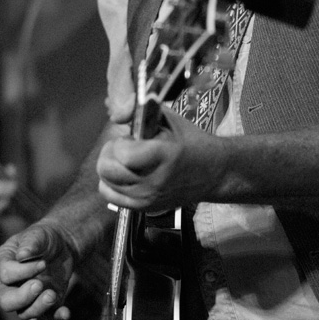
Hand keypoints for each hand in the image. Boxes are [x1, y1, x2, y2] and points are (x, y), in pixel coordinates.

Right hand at [0, 223, 75, 319]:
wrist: (60, 244)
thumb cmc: (43, 237)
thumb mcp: (38, 234)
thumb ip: (30, 243)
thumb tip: (22, 255)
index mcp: (4, 264)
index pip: (6, 275)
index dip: (23, 272)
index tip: (43, 263)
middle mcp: (11, 285)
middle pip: (7, 302)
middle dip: (23, 297)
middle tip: (39, 285)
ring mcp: (28, 296)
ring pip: (25, 312)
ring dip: (38, 307)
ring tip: (52, 295)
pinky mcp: (45, 302)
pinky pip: (48, 315)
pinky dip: (57, 315)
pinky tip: (66, 313)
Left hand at [96, 106, 223, 211]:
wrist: (213, 172)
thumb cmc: (191, 142)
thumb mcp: (169, 119)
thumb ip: (139, 111)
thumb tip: (116, 115)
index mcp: (163, 155)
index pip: (123, 154)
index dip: (120, 143)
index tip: (131, 138)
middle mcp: (153, 181)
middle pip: (107, 170)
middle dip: (111, 153)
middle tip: (126, 148)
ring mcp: (148, 198)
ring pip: (105, 183)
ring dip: (111, 167)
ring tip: (128, 161)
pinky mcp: (145, 208)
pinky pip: (111, 196)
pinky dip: (112, 183)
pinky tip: (126, 174)